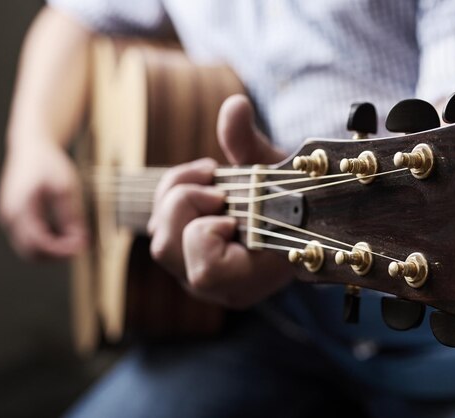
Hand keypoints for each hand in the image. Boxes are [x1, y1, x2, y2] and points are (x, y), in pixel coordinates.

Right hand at [0, 141, 86, 259]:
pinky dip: (48, 243)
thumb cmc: (48, 163)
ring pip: (29, 250)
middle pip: (31, 252)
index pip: (38, 243)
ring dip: (53, 250)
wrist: (31, 147)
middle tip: (82, 245)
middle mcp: (9, 217)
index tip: (82, 246)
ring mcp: (9, 219)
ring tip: (77, 239)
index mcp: (20, 208)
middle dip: (58, 254)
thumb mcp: (66, 186)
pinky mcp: (15, 218)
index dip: (62, 250)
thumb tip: (79, 239)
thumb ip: (70, 215)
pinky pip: (30, 240)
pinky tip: (67, 234)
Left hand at [148, 95, 293, 308]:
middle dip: (186, 205)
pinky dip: (174, 193)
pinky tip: (203, 180)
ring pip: (159, 237)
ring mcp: (195, 272)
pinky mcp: (184, 255)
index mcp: (247, 280)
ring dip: (179, 196)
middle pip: (168, 248)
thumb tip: (234, 106)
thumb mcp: (277, 173)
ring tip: (212, 178)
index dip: (208, 235)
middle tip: (219, 190)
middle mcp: (215, 286)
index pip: (206, 271)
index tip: (232, 214)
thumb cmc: (293, 200)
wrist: (295, 217)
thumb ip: (250, 145)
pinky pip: (159, 224)